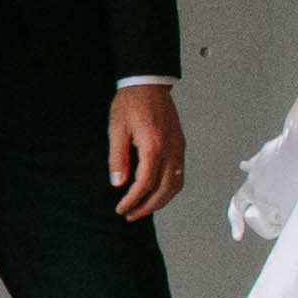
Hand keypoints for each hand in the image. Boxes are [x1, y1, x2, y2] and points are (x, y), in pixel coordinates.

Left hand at [103, 82, 184, 221]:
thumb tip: (118, 182)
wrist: (148, 83)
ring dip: (160, 201)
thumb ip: (118, 158)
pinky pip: (179, 174)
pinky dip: (169, 189)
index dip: (132, 200)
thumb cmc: (131, 102)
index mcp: (153, 146)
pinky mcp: (180, 145)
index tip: (121, 208)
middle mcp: (170, 149)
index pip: (144, 184)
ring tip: (143, 208)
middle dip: (147, 207)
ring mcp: (178, 148)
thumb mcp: (117, 130)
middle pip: (163, 190)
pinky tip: (157, 192)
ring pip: (175, 185)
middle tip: (131, 214)